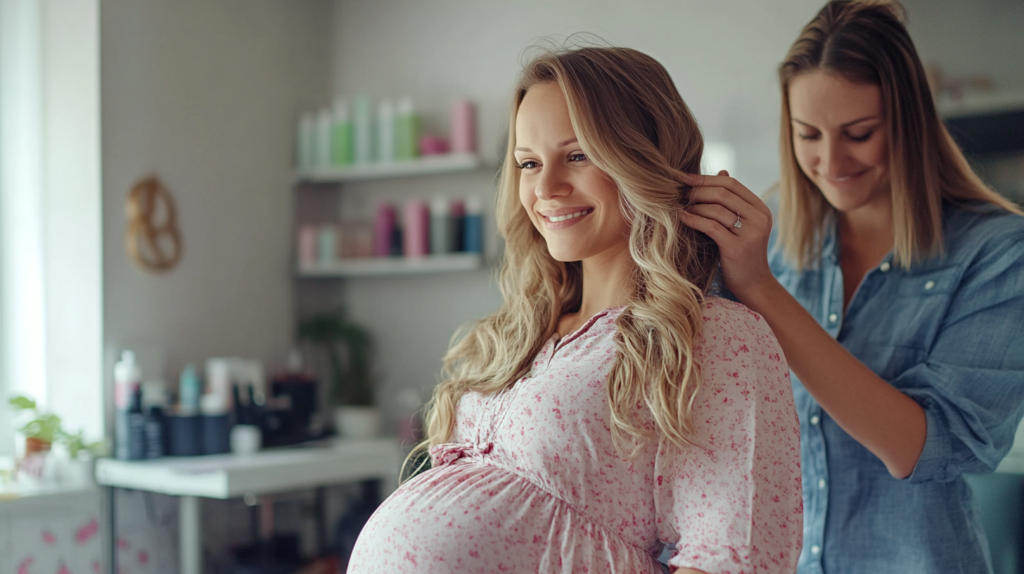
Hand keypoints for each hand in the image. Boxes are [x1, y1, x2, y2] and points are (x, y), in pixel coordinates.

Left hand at [679, 170, 775, 304]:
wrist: (753, 285)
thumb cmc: (741, 253)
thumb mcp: (740, 224)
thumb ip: (732, 201)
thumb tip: (720, 171)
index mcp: (760, 208)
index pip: (731, 183)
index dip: (706, 178)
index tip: (684, 178)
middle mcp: (759, 218)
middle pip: (723, 193)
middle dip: (697, 190)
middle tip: (678, 191)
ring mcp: (751, 233)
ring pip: (716, 209)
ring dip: (693, 205)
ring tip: (677, 205)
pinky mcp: (738, 247)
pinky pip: (711, 226)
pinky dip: (693, 219)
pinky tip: (681, 217)